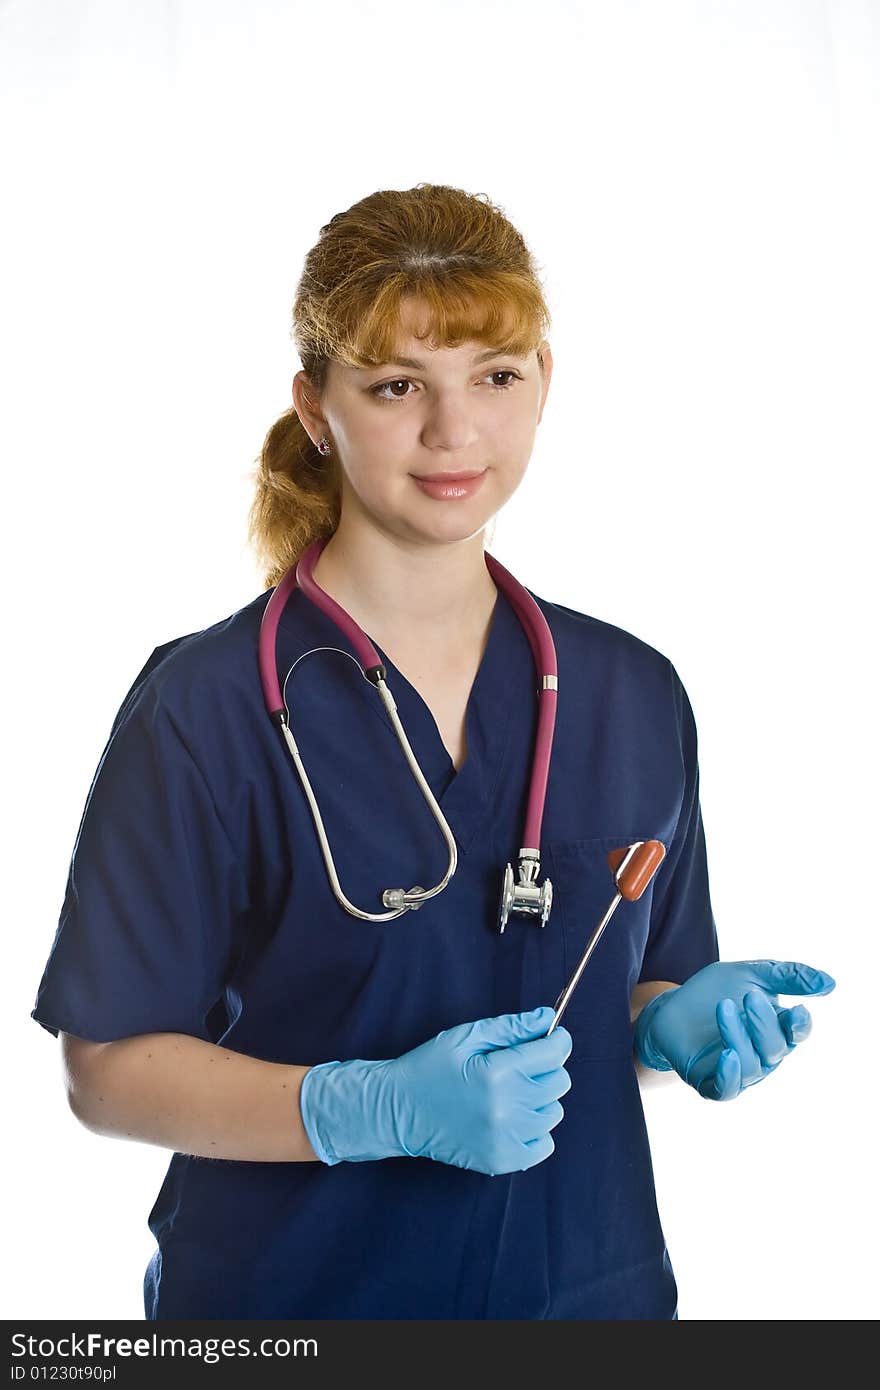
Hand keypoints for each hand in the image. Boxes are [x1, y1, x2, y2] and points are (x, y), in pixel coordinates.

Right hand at [299, 1005, 572, 1174]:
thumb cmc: (428, 1067)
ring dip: (541, 1098)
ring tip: (513, 1091)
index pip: (552, 1053)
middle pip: (559, 1082)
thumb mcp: (465, 1036)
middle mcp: (505, 1108)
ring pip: (553, 1112)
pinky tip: (513, 1118)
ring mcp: (504, 1138)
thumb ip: (510, 1027)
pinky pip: (544, 1145)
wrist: (397, 1111)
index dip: (557, 1039)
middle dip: (547, 1067)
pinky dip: (536, 1129)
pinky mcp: (501, 1160)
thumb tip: (548, 1017)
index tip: (552, 1036)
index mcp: (495, 1072)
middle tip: (522, 1064)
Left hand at [633, 959, 835, 1100]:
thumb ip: (787, 976)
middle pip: (774, 1047)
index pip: (797, 1033)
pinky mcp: (710, 1082)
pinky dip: (730, 1076)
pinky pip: (726, 1089)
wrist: (670, 1005)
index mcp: (776, 1030)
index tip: (796, 1010)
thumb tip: (829, 984)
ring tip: (723, 1006)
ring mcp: (739, 1071)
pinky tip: (727, 1055)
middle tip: (748, 996)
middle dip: (764, 1023)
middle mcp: (763, 1055)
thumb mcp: (750, 973)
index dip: (800, 1026)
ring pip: (750, 1064)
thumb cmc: (715, 991)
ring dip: (738, 1035)